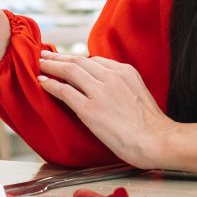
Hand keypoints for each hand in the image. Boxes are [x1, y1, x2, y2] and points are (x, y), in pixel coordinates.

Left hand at [35, 51, 178, 169]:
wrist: (157, 140)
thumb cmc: (151, 125)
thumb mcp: (138, 93)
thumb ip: (122, 86)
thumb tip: (107, 90)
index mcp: (125, 72)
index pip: (94, 60)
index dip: (76, 59)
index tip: (66, 60)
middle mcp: (111, 77)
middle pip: (79, 61)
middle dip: (59, 57)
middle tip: (45, 56)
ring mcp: (100, 92)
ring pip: (69, 71)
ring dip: (51, 66)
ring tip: (39, 65)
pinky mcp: (90, 109)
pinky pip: (65, 91)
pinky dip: (51, 84)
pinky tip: (42, 83)